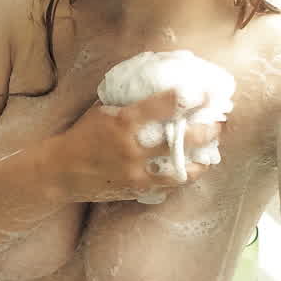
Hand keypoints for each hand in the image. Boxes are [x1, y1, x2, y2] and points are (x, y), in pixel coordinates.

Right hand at [48, 89, 222, 202]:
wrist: (62, 171)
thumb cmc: (83, 135)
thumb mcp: (103, 110)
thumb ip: (130, 103)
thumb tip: (157, 91)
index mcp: (124, 121)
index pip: (165, 105)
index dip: (190, 97)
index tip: (206, 93)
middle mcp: (133, 147)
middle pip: (182, 139)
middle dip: (207, 130)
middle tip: (219, 124)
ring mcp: (137, 172)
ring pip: (182, 169)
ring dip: (202, 160)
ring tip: (211, 152)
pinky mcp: (137, 189)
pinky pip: (168, 185)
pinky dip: (182, 176)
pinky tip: (191, 169)